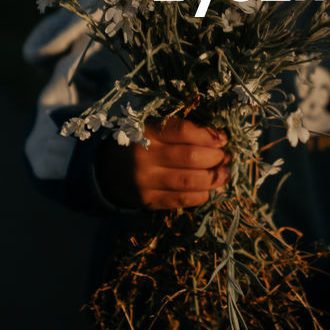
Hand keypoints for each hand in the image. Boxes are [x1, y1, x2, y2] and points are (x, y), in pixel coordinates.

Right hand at [94, 117, 229, 209]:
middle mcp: (145, 157)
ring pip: (190, 181)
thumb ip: (178, 130)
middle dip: (216, 158)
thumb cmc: (136, 144)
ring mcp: (146, 182)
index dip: (208, 135)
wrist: (104, 171)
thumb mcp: (150, 128)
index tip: (223, 138)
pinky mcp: (149, 201)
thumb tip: (217, 139)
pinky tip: (209, 189)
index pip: (183, 131)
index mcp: (146, 132)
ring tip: (225, 174)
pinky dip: (201, 195)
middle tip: (226, 157)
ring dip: (214, 178)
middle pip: (191, 157)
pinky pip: (182, 200)